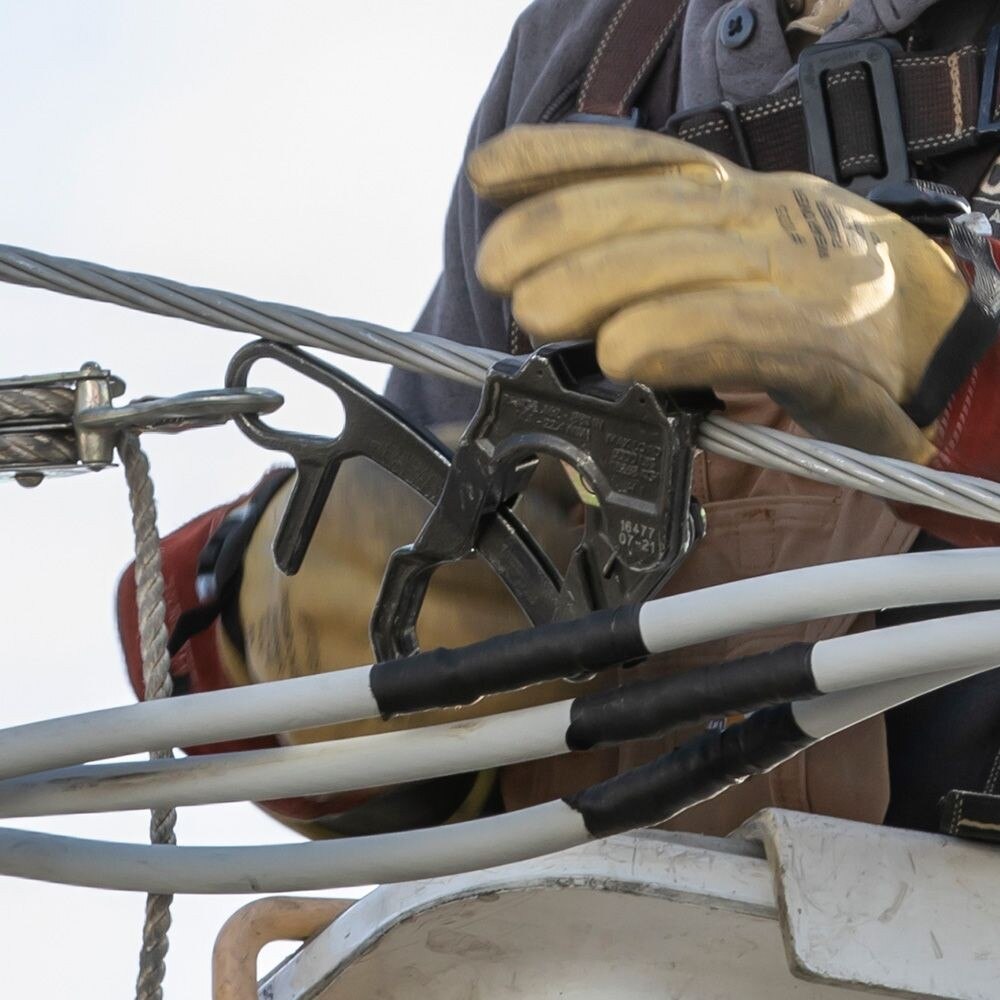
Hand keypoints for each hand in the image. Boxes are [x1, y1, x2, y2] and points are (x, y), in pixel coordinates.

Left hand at [469, 125, 969, 461]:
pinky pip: (750, 334)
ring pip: (691, 265)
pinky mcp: (826, 348)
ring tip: (535, 309)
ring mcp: (798, 278)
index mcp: (737, 197)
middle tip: (497, 269)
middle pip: (653, 210)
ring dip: (602, 282)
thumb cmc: (815, 297)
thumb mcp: (736, 250)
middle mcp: (763, 221)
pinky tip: (625, 350)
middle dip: (563, 230)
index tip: (489, 172)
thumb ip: (657, 255)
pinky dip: (682, 336)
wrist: (932, 333)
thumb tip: (548, 280)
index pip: (644, 160)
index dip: (562, 159)